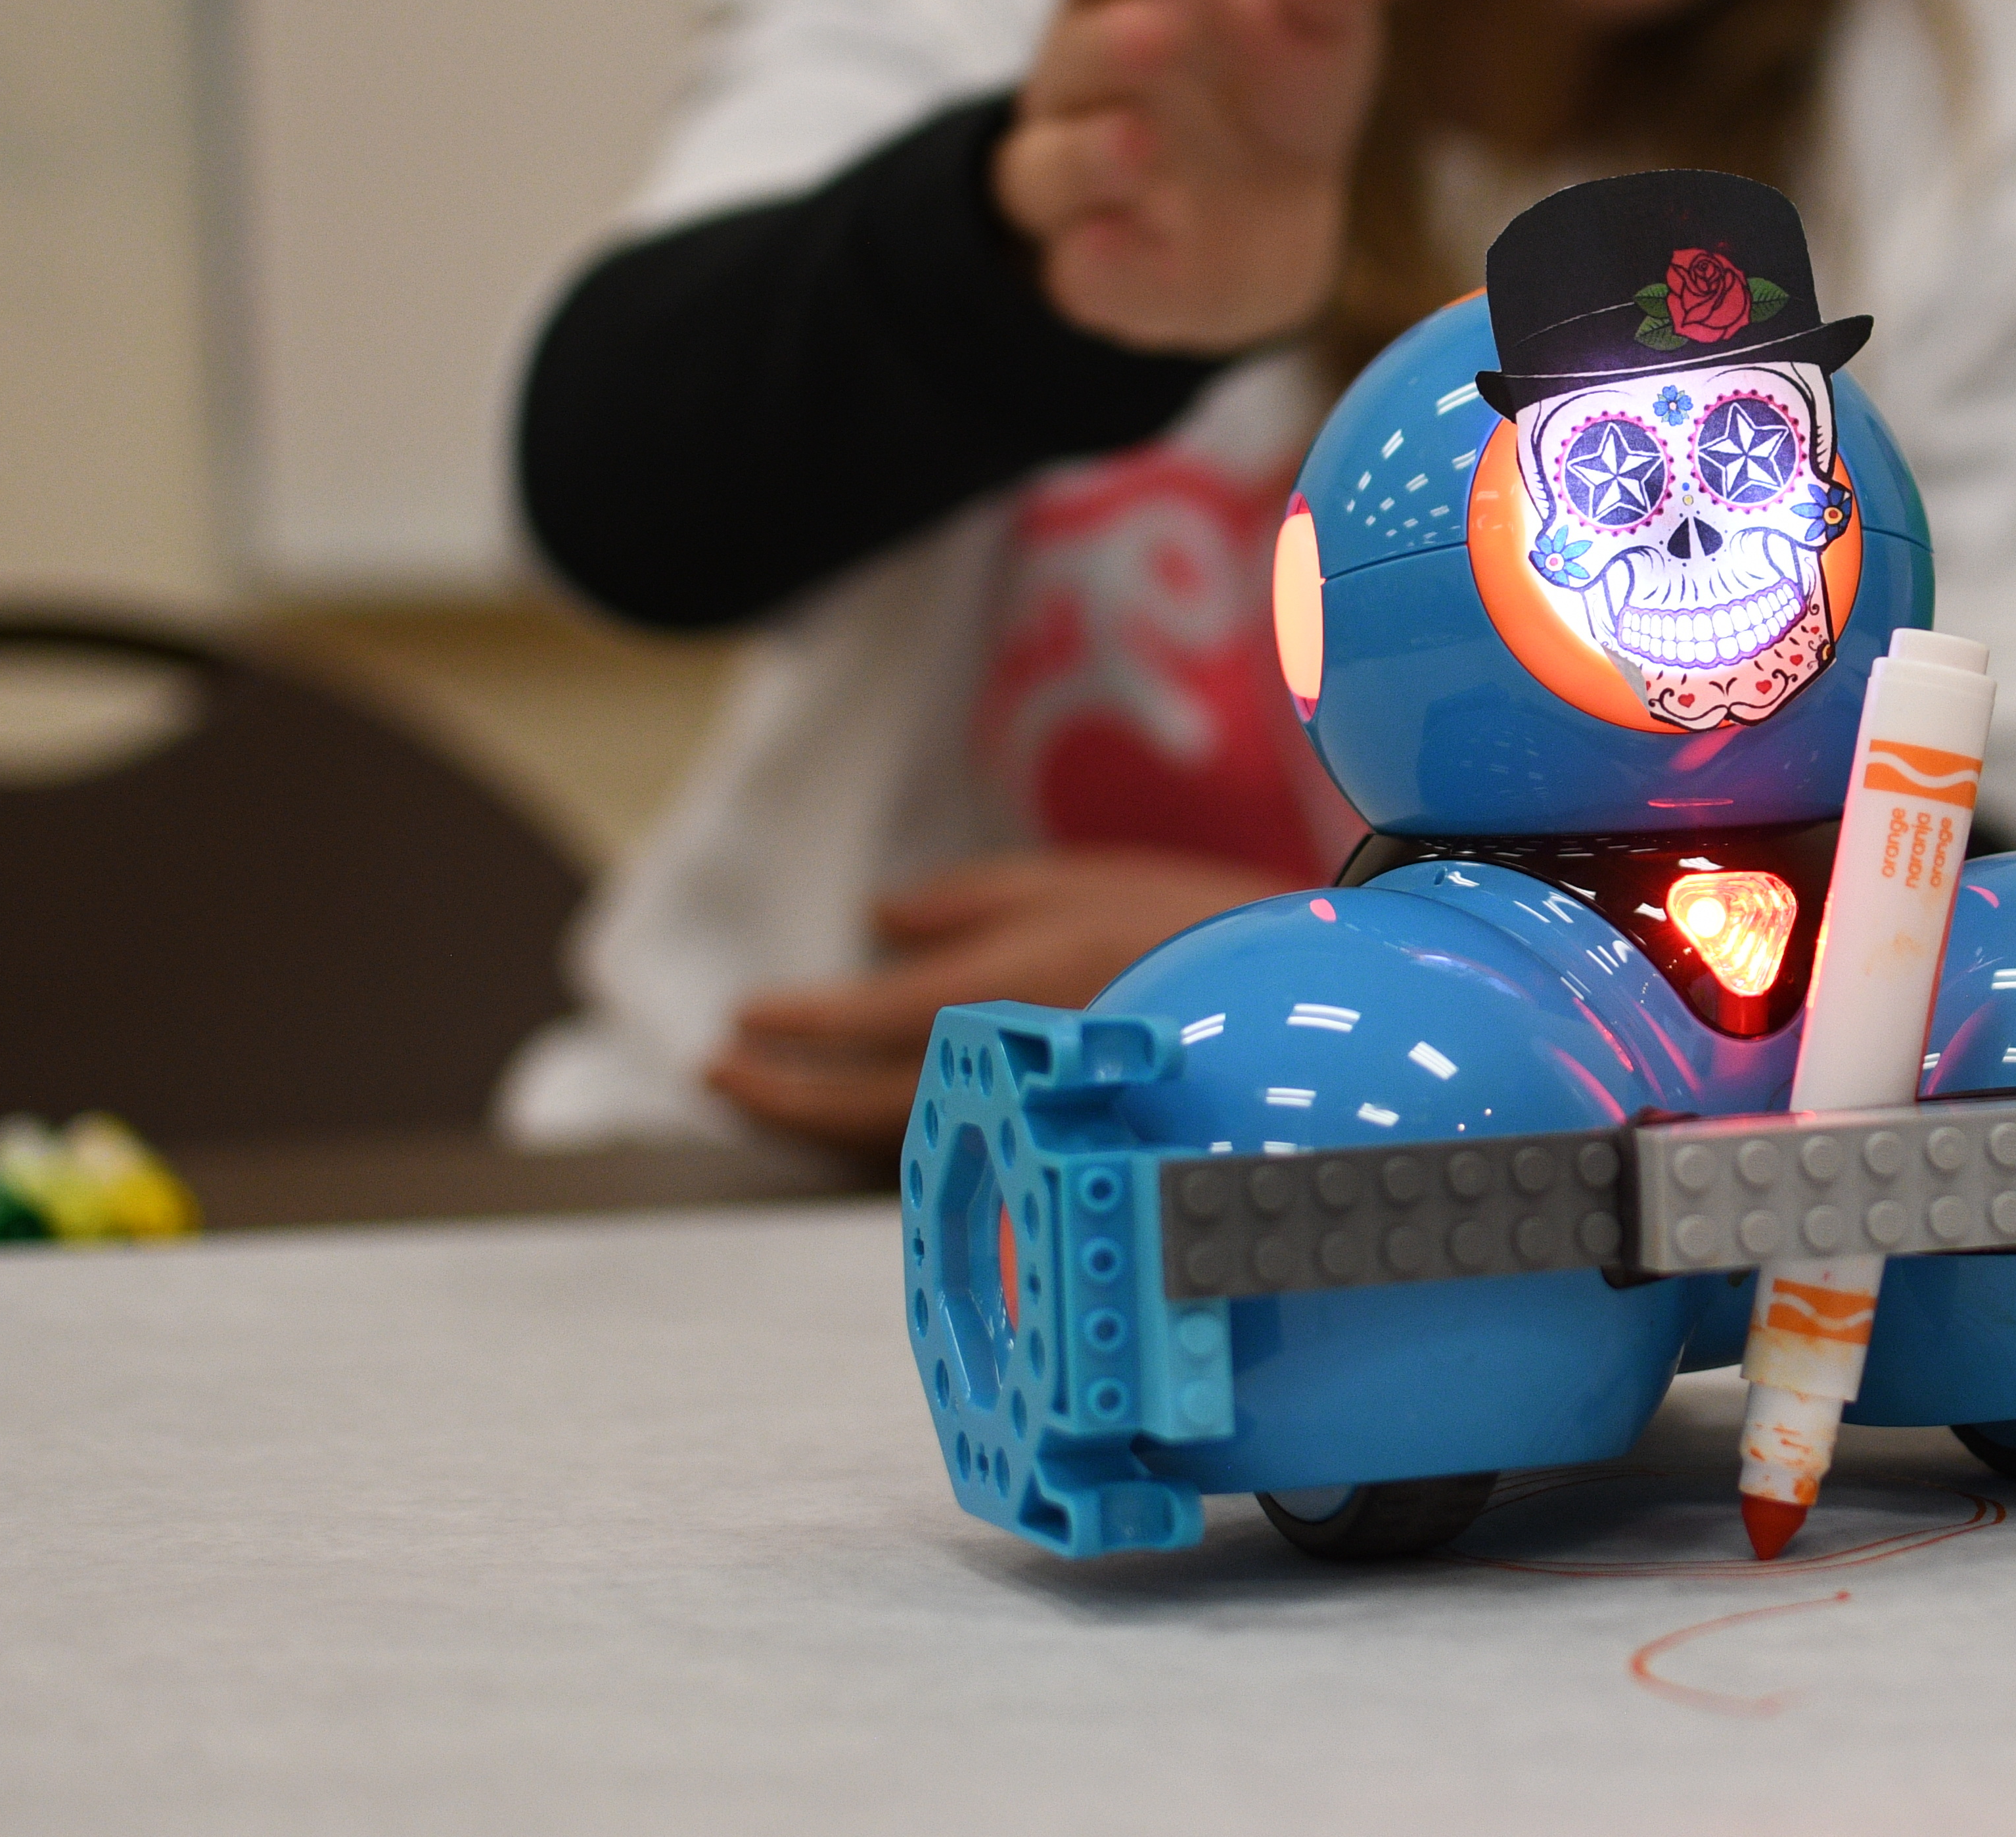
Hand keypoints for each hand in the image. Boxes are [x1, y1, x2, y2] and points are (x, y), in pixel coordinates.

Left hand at [708, 848, 1291, 1148]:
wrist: (1297, 1007)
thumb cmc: (1194, 924)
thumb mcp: (1075, 881)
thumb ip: (969, 902)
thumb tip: (878, 920)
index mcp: (1011, 993)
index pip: (871, 1023)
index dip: (796, 1028)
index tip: (740, 1020)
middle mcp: (1012, 1067)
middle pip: (868, 1108)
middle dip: (782, 1097)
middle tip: (718, 1072)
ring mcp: (1036, 1112)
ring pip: (906, 1133)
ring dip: (826, 1117)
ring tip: (769, 1089)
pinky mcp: (1057, 1133)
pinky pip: (952, 1135)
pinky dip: (892, 1124)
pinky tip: (866, 1104)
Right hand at [996, 0, 1426, 353]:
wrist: (1268, 216)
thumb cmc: (1272, 74)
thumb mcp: (1318, 4)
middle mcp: (1090, 86)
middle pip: (1075, 59)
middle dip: (1108, 45)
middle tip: (1158, 28)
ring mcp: (1088, 185)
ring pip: (1054, 169)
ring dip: (1092, 156)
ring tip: (1138, 142)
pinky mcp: (1109, 275)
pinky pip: (1085, 273)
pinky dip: (1096, 263)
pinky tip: (1106, 248)